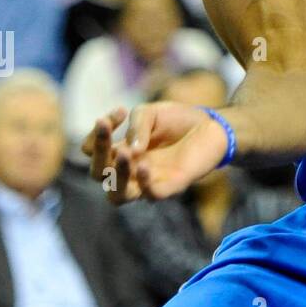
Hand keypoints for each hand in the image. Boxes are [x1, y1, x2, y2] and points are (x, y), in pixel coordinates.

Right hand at [84, 102, 229, 203]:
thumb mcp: (152, 113)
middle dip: (99, 151)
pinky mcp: (171, 186)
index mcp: (120, 152)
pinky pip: (151, 195)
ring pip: (117, 196)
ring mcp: (149, 181)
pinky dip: (146, 184)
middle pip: (97, 174)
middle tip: (106, 127)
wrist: (213, 125)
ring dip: (118, 174)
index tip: (121, 111)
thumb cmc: (179, 120)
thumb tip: (130, 149)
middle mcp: (130, 170)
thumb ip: (137, 125)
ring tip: (126, 152)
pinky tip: (147, 164)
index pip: (92, 151)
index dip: (98, 133)